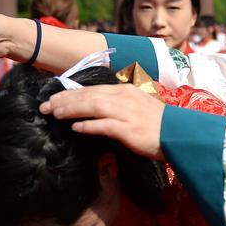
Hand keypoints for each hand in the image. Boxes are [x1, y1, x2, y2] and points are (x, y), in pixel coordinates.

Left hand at [39, 83, 165, 160]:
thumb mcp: (138, 108)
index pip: (93, 89)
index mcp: (126, 91)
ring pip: (93, 106)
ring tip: (55, 114)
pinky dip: (89, 125)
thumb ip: (117, 107)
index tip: (54, 99)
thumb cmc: (159, 125)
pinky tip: (76, 128)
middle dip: (65, 100)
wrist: (180, 135)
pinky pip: (104, 125)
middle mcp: (125, 98)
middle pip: (89, 95)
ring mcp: (128, 113)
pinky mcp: (130, 129)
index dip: (71, 93)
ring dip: (72, 109)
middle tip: (45, 106)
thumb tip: (94, 112)